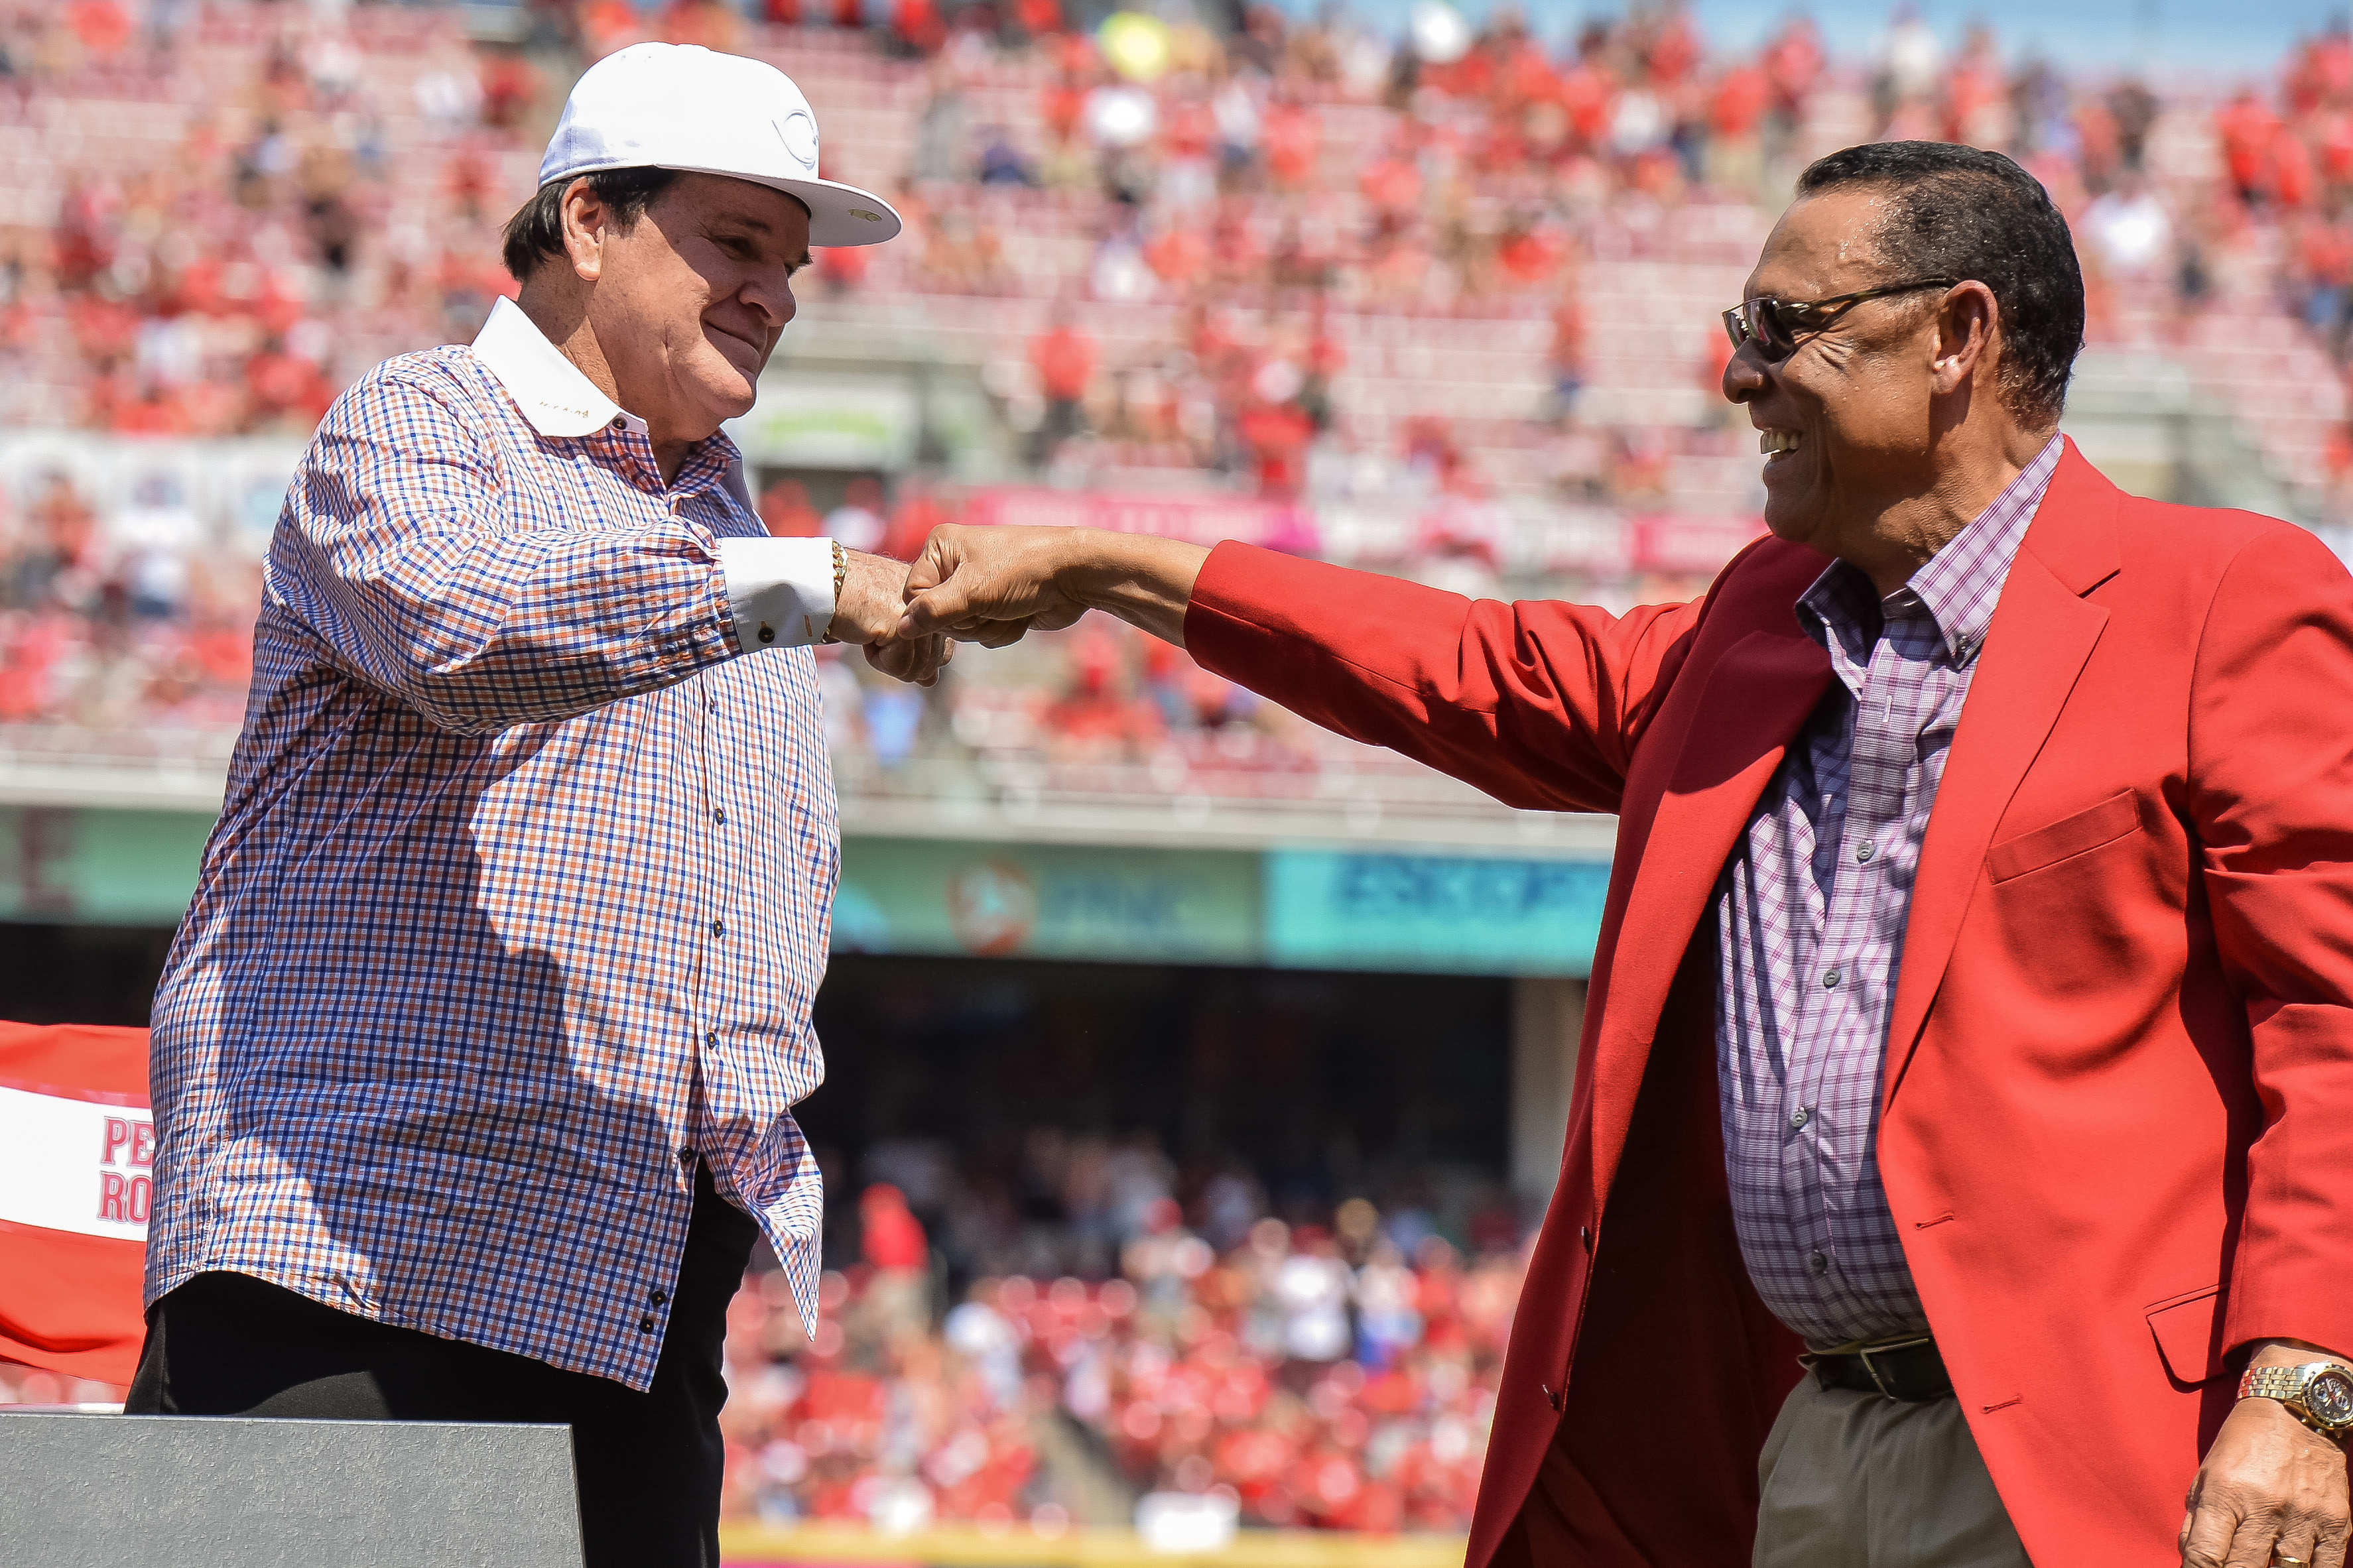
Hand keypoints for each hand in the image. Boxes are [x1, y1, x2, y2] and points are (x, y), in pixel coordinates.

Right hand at [830, 550, 953, 686]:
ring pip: (915, 670)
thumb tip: (930, 680)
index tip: (889, 628)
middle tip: (878, 627)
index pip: (942, 655)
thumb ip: (918, 651)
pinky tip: (868, 630)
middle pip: (929, 666)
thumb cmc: (856, 600)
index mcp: (940, 604)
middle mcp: (938, 608)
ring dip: (885, 658)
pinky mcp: (906, 627)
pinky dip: (876, 658)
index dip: (912, 654)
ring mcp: (924, 617)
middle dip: (899, 658)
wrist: (827, 581)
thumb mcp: (894, 627)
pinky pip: (898, 667)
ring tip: (872, 626)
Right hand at [897, 524, 1094, 647]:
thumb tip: (900, 629)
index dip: (934, 612)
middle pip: (937, 618)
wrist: (1075, 576)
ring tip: (1009, 607)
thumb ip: (932, 612)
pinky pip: (984, 635)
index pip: (912, 596)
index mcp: (940, 548)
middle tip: (991, 604)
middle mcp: (954, 566)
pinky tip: (1021, 614)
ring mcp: (976, 587)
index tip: (961, 607)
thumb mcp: (971, 592)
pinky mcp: (996, 606)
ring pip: (962, 631)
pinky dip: (1003, 630)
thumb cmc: (1023, 571)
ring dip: (988, 628)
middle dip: (968, 621)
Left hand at [2182, 1358, 2349, 1566]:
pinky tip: (2292, 1567)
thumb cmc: (2244, 1446)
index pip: (2206, 1555)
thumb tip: (2191, 1561)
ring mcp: (2304, 1516)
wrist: (2297, 1412)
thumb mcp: (2207, 1474)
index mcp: (2225, 1492)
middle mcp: (2265, 1506)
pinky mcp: (2337, 1523)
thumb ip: (2197, 1520)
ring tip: (2260, 1565)